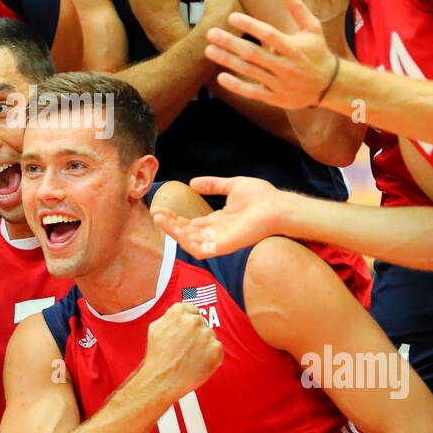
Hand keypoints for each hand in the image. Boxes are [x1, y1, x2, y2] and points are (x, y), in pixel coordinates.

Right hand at [138, 302, 223, 398]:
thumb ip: (168, 316)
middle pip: (201, 322)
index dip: (188, 321)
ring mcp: (206, 335)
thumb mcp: (155, 328)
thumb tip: (176, 312)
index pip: (191, 309)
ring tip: (190, 356)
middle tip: (186, 346)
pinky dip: (210, 355)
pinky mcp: (216, 349)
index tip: (187, 329)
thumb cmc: (158, 357)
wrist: (163, 380)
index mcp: (179, 312)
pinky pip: (217, 348)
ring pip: (210, 335)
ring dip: (203, 344)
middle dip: (196, 333)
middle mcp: (194, 321)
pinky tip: (197, 362)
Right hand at [152, 175, 287, 257]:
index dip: (175, 218)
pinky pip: (200, 249)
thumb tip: (192, 182)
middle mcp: (216, 233)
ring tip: (160, 218)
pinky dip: (186, 241)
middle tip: (156, 213)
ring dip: (173, 232)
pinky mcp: (223, 247)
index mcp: (218, 221)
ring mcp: (219, 241)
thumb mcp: (231, 186)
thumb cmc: (261, 197)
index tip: (161, 207)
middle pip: (187, 233)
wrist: (277, 206)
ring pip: (189, 242)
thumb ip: (213, 184)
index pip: (191, 224)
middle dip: (170, 225)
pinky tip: (175, 229)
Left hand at [205, 0, 338, 109]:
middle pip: (253, 53)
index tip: (232, 17)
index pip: (269, 34)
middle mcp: (286, 66)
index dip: (250, 25)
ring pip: (250, 71)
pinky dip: (237, 86)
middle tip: (211, 34)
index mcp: (294, 47)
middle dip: (230, 43)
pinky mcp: (276, 98)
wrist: (330, 85)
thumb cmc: (318, 53)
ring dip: (227, 61)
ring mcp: (280, 83)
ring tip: (209, 51)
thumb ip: (297, 8)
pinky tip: (221, 77)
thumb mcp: (313, 29)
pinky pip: (253, 92)